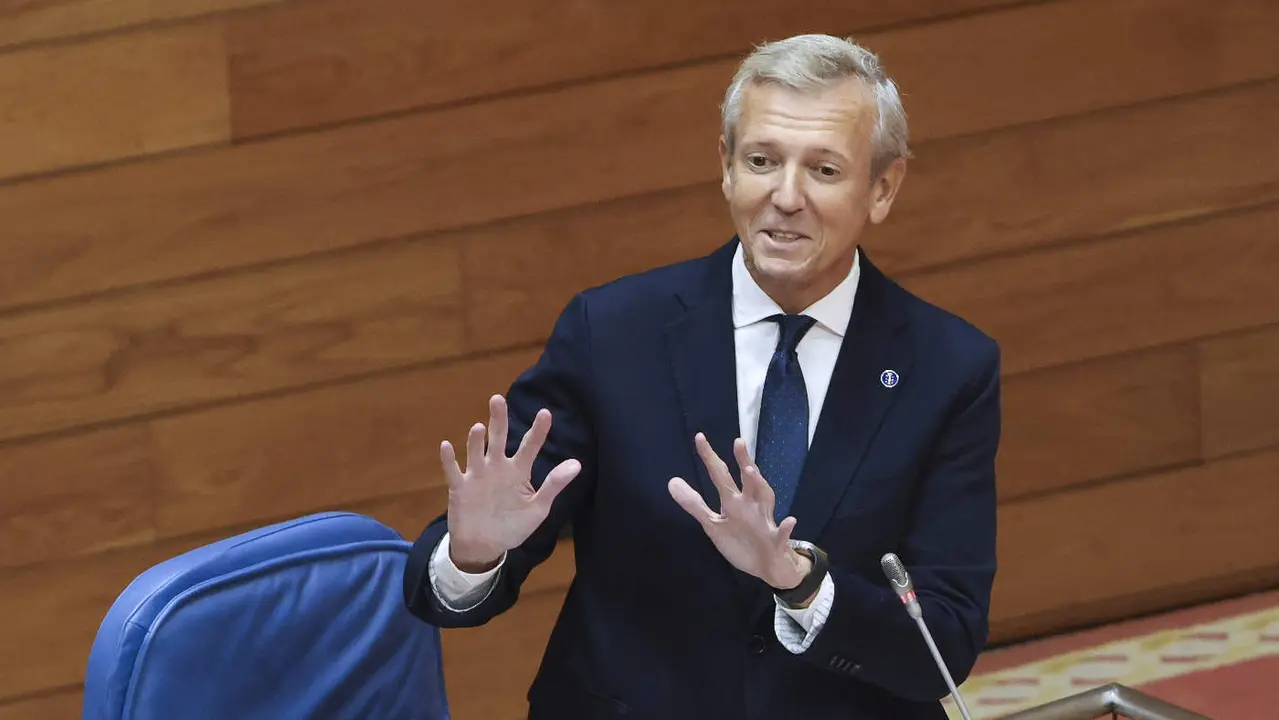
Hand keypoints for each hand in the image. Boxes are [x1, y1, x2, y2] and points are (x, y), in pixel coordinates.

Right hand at [442, 394, 580, 571]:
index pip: (529, 446)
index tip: (545, 413)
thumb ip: (554, 485)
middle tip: (498, 399)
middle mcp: (497, 467)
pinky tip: (446, 446)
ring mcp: (477, 475)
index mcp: (518, 471)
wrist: (485, 547)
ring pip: (476, 452)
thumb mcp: (538, 508)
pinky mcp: (460, 487)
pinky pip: (453, 471)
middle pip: (498, 439)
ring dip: (475, 440)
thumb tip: (577, 464)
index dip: (538, 430)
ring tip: (479, 427)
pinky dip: (449, 459)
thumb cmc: (513, 526)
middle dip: (498, 419)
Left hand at [668, 433, 808, 589]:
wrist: (768, 567)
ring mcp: (764, 522)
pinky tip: (790, 521)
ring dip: (759, 485)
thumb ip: (694, 504)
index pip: (720, 476)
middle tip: (738, 442)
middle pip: (747, 481)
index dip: (710, 458)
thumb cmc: (742, 541)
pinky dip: (786, 528)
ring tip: (751, 471)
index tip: (699, 437)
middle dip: (744, 462)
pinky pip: (782, 534)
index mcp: (734, 502)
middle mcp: (751, 506)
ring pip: (765, 500)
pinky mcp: (776, 541)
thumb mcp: (713, 523)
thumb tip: (671, 482)